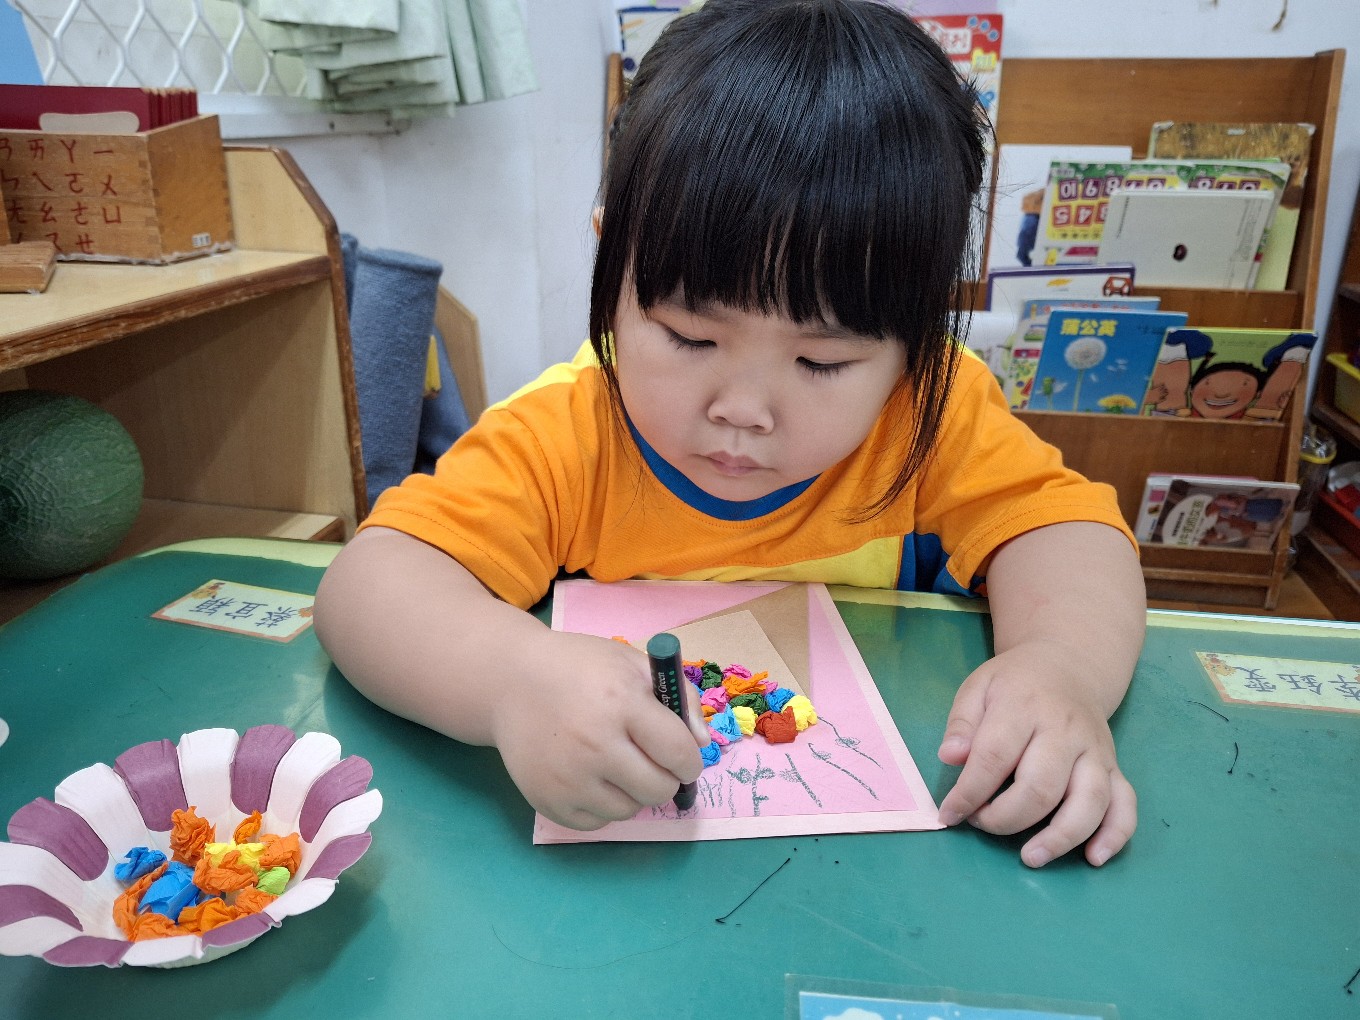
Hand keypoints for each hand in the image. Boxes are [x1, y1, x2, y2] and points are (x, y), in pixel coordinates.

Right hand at [491, 631, 708, 829]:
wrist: (511, 681)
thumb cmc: (580, 668)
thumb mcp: (632, 663)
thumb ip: (678, 696)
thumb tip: (700, 744)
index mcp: (621, 704)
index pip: (678, 752)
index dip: (691, 760)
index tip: (685, 759)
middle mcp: (594, 744)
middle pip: (658, 789)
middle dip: (666, 779)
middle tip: (651, 762)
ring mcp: (568, 777)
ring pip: (629, 810)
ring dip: (633, 793)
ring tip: (615, 765)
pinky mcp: (547, 800)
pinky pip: (597, 823)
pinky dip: (602, 806)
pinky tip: (591, 777)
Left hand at [935, 641, 1136, 867]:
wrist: (1068, 667)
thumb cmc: (1015, 684)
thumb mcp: (978, 688)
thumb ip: (961, 723)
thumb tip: (951, 757)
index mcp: (1025, 707)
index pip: (995, 757)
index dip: (970, 792)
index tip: (951, 814)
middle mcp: (1066, 731)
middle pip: (1042, 786)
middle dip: (1007, 818)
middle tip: (982, 824)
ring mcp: (1096, 751)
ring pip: (1089, 801)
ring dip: (1060, 837)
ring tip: (1030, 857)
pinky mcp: (1116, 767)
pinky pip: (1125, 804)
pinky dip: (1115, 835)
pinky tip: (1094, 858)